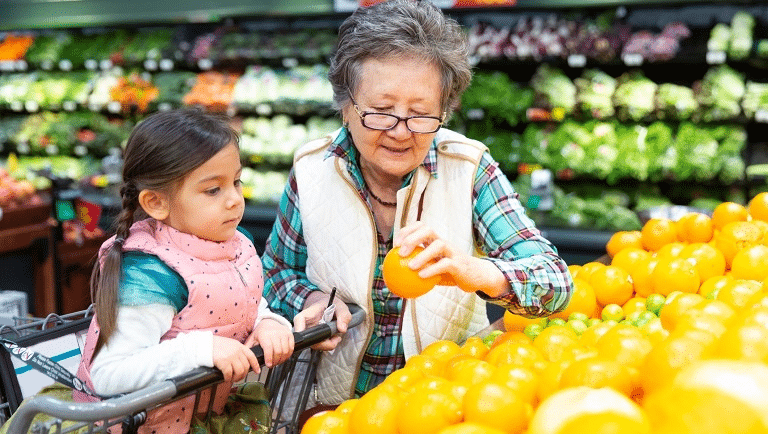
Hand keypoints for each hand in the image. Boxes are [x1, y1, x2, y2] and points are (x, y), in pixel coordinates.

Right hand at [212, 335, 260, 382]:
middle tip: (238, 377)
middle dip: (243, 375)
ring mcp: (231, 356)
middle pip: (246, 366)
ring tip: (231, 379)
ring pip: (239, 371)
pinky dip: (228, 378)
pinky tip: (225, 378)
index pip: (251, 356)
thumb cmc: (215, 345)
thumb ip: (237, 351)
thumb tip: (241, 362)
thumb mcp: (230, 344)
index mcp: (239, 346)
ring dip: (236, 378)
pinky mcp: (224, 362)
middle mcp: (237, 351)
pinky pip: (229, 374)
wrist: (205, 344)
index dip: (255, 365)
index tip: (257, 370)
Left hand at [246, 319, 294, 366]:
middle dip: (275, 361)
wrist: (269, 322)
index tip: (268, 365)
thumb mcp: (252, 339)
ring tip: (277, 362)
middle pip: (278, 351)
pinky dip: (288, 355)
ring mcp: (284, 333)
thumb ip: (249, 348)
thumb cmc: (260, 332)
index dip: (269, 358)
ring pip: (285, 350)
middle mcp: (275, 333)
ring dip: (282, 359)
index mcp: (264, 334)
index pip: (268, 348)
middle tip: (272, 365)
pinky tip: (283, 357)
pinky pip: (291, 347)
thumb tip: (245, 359)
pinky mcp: (289, 334)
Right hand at [294, 291, 351, 350]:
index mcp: (310, 312)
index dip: (300, 328)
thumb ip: (343, 316)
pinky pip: (318, 345)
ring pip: (313, 344)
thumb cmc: (332, 304)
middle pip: (307, 338)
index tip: (307, 336)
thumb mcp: (341, 307)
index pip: (300, 319)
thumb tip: (342, 329)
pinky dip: (327, 344)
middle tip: (336, 339)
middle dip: (323, 343)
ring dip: (327, 345)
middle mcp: (306, 323)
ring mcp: (309, 332)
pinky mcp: (313, 337)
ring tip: (337, 338)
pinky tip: (333, 338)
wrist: (329, 306)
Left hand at [394, 221, 509, 296]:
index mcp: (435, 241)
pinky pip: (446, 264)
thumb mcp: (432, 270)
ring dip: (422, 255)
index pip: (421, 227)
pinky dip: (433, 269)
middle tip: (400, 252)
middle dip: (413, 237)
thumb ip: (415, 269)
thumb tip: (390, 274)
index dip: (407, 231)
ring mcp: (452, 252)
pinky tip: (421, 276)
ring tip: (410, 266)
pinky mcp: (459, 264)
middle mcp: (443, 243)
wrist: (476, 278)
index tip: (395, 245)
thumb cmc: (450, 273)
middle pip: (428, 229)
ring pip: (438, 245)